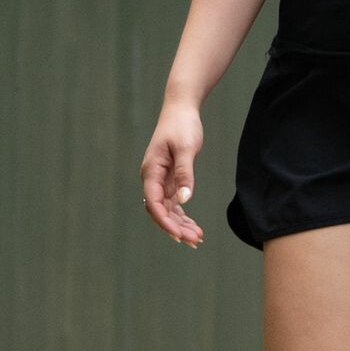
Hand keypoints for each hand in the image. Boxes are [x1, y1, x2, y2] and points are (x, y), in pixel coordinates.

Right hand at [140, 101, 205, 246]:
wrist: (181, 109)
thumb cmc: (182, 126)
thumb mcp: (186, 149)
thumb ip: (185, 174)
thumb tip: (184, 199)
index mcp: (151, 171)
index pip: (154, 204)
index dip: (166, 221)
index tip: (180, 235)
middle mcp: (152, 178)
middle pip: (160, 210)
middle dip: (176, 227)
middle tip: (195, 241)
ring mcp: (160, 179)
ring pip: (168, 208)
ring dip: (181, 224)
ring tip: (198, 238)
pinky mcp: (169, 178)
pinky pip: (173, 202)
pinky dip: (183, 214)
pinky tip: (194, 226)